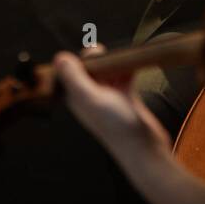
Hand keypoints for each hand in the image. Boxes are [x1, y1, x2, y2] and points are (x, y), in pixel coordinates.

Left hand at [53, 46, 171, 157]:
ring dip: (114, 62)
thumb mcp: (91, 98)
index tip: (92, 57)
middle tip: (110, 63)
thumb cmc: (117, 127)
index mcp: (76, 96)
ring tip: (122, 63)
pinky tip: (132, 67)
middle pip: (89, 65)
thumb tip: (59, 58)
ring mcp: (108, 94)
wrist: (144, 146)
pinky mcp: (124, 95)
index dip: (79, 59)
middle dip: (99, 58)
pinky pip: (123, 73)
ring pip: (106, 68)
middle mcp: (89, 94)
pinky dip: (127, 68)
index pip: (70, 69)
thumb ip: (74, 78)